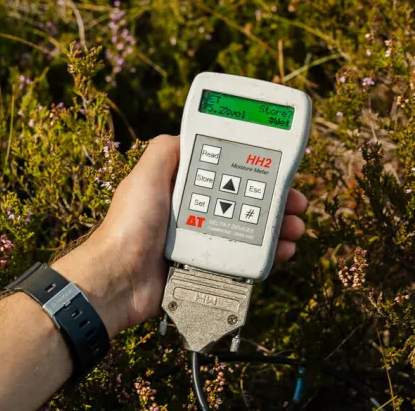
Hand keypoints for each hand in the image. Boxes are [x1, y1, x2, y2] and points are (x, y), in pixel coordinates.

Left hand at [52, 135, 308, 335]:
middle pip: (244, 201)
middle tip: (297, 202)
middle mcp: (193, 212)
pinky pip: (243, 259)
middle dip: (275, 199)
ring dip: (277, 226)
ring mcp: (201, 241)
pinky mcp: (206, 269)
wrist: (117, 281)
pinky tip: (283, 250)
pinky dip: (266, 254)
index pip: (225, 171)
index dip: (253, 167)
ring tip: (296, 227)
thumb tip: (188, 133)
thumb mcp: (144, 177)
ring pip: (250, 230)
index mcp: (180, 188)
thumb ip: (165, 151)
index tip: (278, 167)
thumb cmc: (127, 227)